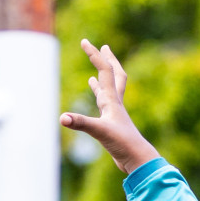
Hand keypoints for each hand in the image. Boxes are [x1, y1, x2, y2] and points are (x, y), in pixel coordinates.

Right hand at [59, 40, 159, 174]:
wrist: (137, 159)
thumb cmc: (122, 144)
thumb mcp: (99, 132)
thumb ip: (81, 123)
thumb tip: (62, 118)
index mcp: (112, 100)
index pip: (104, 71)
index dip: (94, 55)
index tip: (84, 41)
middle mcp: (114, 103)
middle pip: (115, 75)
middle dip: (108, 60)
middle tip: (104, 48)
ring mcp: (115, 114)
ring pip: (110, 90)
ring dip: (103, 79)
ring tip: (95, 75)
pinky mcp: (114, 125)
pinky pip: (106, 107)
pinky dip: (100, 100)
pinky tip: (99, 103)